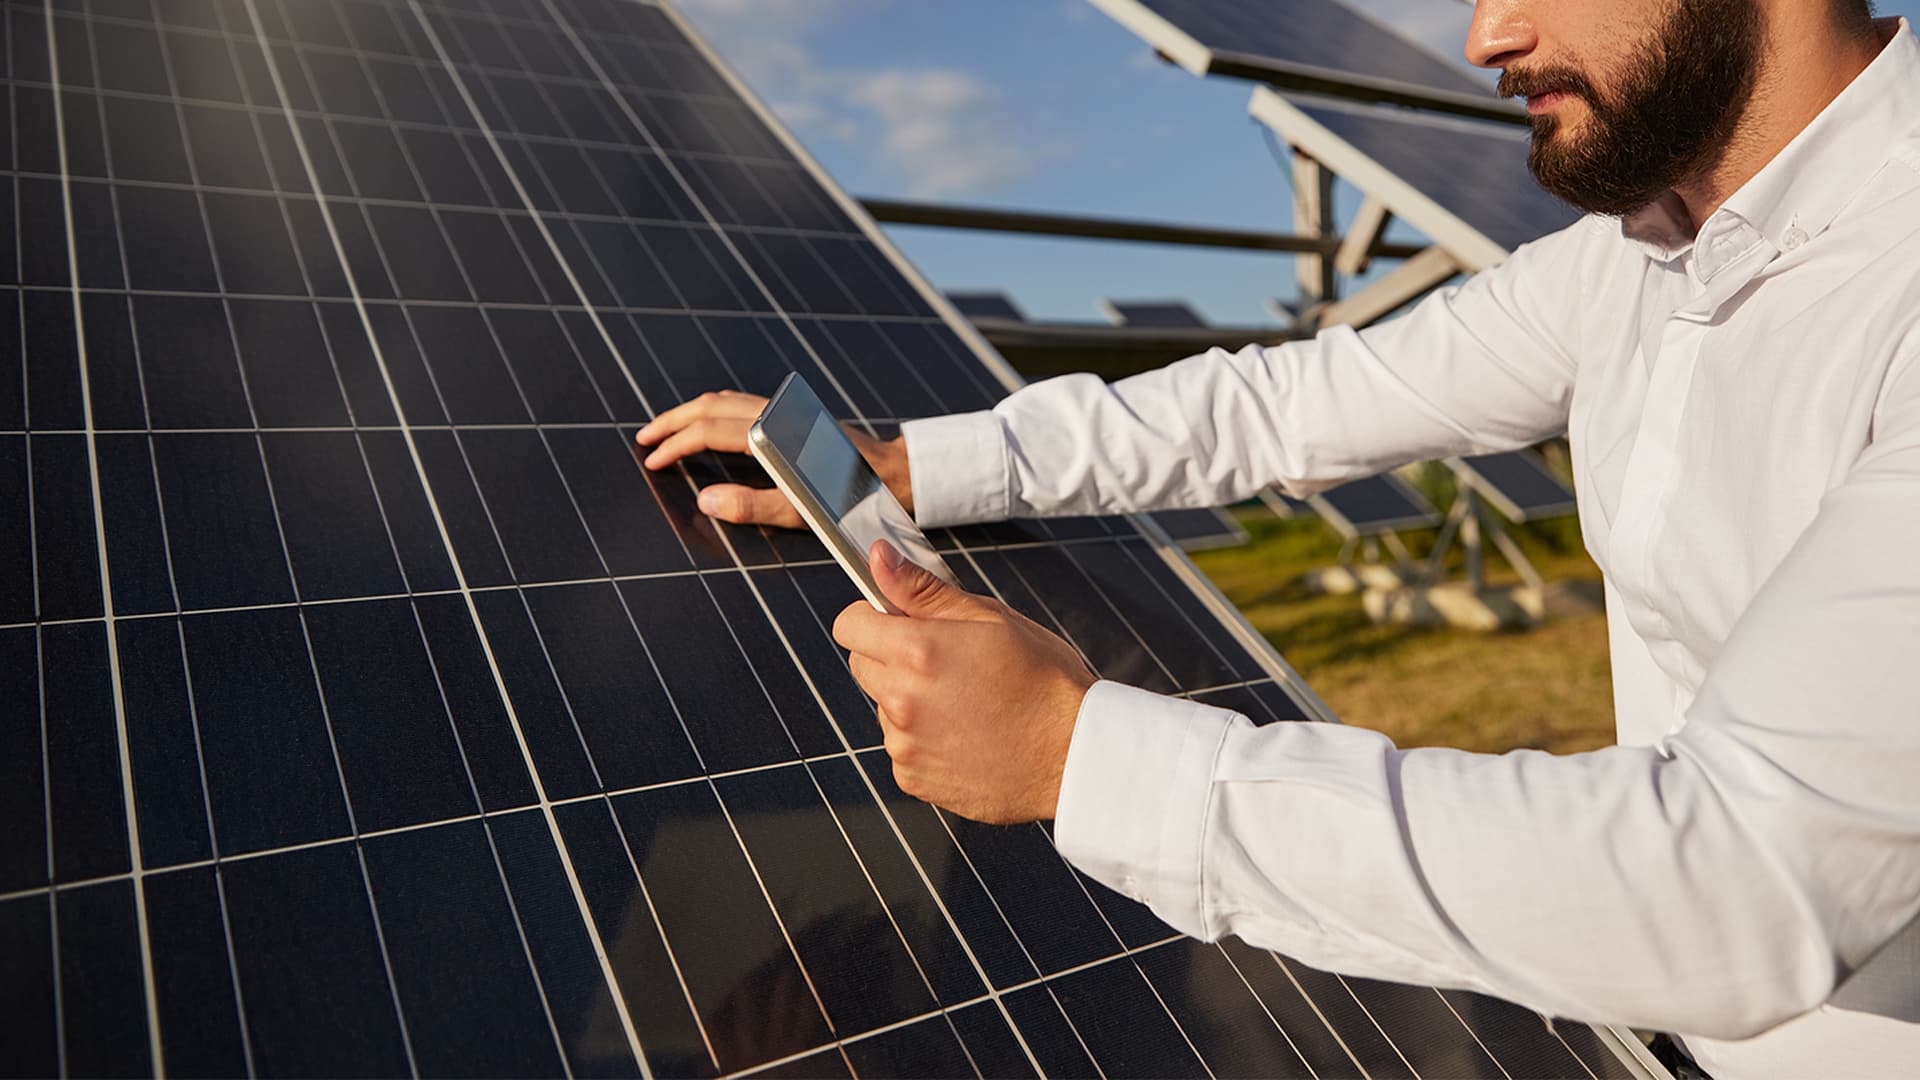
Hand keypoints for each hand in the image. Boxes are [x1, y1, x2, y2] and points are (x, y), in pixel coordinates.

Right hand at [633, 390, 912, 527]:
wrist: (896, 473)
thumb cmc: (851, 496)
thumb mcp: (800, 510)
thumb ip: (751, 505)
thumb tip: (705, 499)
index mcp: (771, 433)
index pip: (709, 431)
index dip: (676, 445)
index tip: (653, 461)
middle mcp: (776, 413)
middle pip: (710, 406)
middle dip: (673, 421)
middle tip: (645, 438)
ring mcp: (786, 410)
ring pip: (726, 400)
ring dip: (693, 412)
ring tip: (669, 430)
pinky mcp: (795, 415)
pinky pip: (744, 404)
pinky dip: (716, 411)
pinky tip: (711, 426)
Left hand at [834, 540, 1095, 823]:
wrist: (1074, 755)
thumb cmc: (1045, 682)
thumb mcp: (991, 618)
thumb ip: (923, 590)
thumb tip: (879, 559)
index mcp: (916, 651)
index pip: (850, 625)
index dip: (873, 617)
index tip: (899, 621)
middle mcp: (901, 700)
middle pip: (862, 665)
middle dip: (892, 657)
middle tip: (946, 662)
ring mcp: (905, 744)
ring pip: (884, 708)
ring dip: (909, 701)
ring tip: (967, 703)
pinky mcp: (914, 778)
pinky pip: (903, 747)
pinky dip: (925, 741)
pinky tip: (967, 734)